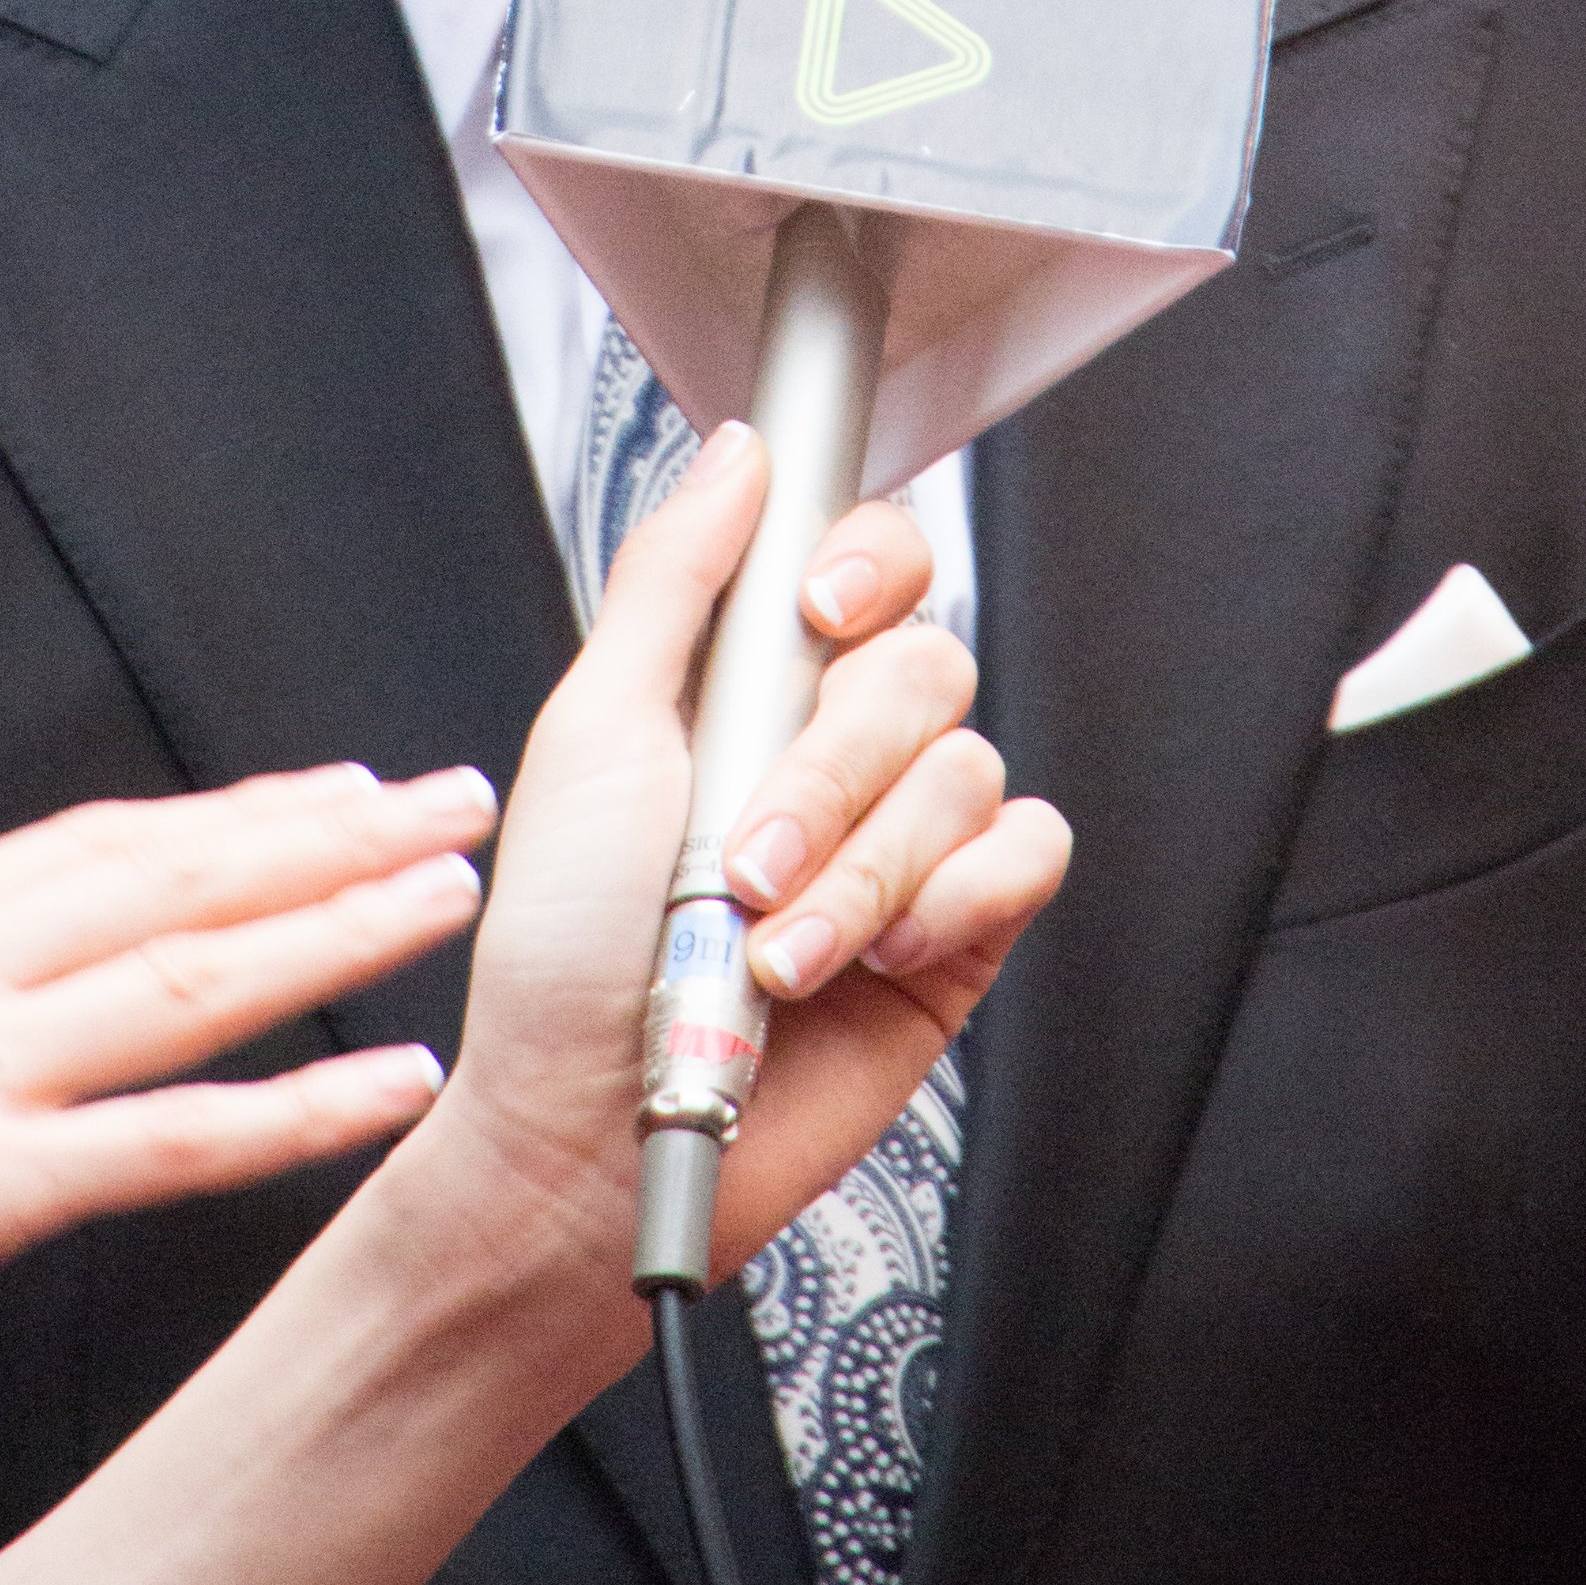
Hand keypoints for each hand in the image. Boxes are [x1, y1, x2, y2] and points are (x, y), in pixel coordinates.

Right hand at [0, 768, 495, 1419]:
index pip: (108, 840)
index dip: (239, 812)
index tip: (341, 788)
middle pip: (179, 875)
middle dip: (331, 832)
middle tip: (451, 796)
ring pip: (201, 975)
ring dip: (341, 928)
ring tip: (452, 894)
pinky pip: (172, 1142)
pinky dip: (298, 1110)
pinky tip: (387, 1087)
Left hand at [404, 424, 1068, 1344]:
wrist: (589, 1132)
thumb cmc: (561, 949)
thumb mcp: (592, 733)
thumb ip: (675, 579)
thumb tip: (740, 451)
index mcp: (754, 683)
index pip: (871, 561)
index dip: (870, 561)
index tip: (819, 606)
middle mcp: (839, 749)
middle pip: (925, 665)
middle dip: (831, 768)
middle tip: (744, 858)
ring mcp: (902, 842)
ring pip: (967, 770)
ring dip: (861, 866)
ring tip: (771, 947)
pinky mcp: (957, 935)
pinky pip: (1024, 858)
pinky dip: (946, 904)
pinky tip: (869, 959)